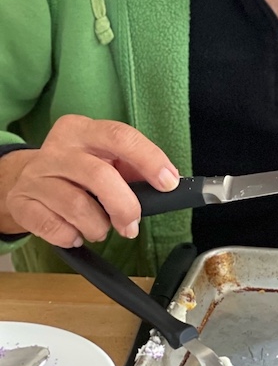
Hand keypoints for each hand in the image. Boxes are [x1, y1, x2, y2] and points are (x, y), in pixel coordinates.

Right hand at [0, 114, 179, 246]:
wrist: (22, 179)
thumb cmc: (77, 169)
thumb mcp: (105, 159)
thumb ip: (133, 167)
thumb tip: (168, 182)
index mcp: (83, 130)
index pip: (121, 137)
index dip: (149, 160)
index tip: (169, 183)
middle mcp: (57, 149)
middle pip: (100, 176)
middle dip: (125, 206)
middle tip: (132, 225)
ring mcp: (36, 175)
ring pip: (76, 206)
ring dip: (98, 226)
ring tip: (101, 229)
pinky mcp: (20, 203)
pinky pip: (53, 226)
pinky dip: (71, 236)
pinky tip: (75, 233)